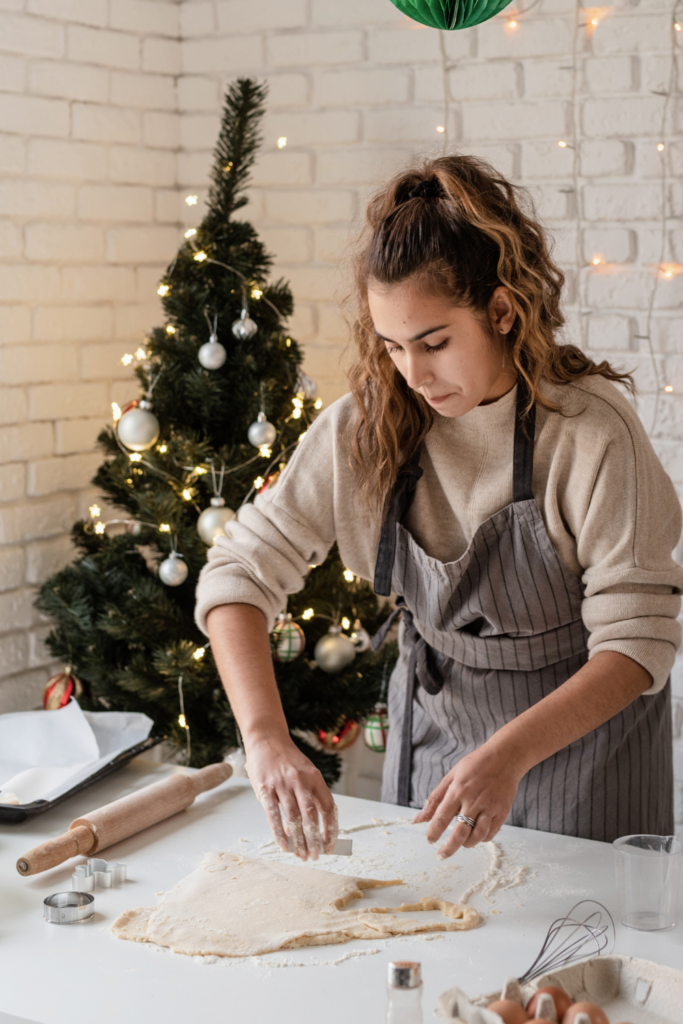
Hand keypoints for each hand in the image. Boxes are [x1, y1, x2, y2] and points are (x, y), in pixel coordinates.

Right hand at [245, 734, 337, 861]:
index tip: (330, 846)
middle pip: (311, 816)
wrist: (267, 739)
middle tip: (314, 856)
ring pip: (293, 818)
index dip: (331, 829)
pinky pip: (273, 815)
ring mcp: (282, 784)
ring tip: (300, 855)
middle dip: (314, 839)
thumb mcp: (305, 773)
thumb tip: (307, 830)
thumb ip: (308, 797)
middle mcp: (301, 781)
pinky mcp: (265, 788)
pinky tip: (283, 845)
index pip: (328, 807)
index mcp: (315, 777)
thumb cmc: (288, 760)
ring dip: (298, 840)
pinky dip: (279, 833)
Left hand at [413, 741, 523, 858]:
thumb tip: (418, 819)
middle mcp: (473, 800)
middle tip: (441, 855)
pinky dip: (481, 839)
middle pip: (459, 832)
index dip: (433, 833)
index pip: (442, 817)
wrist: (505, 757)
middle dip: (448, 848)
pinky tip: (476, 836)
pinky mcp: (502, 812)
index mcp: (458, 790)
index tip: (430, 840)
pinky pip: (490, 833)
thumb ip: (435, 799)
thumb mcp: (451, 776)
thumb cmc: (475, 765)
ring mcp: (489, 807)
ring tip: (460, 844)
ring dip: (466, 844)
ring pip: (476, 836)